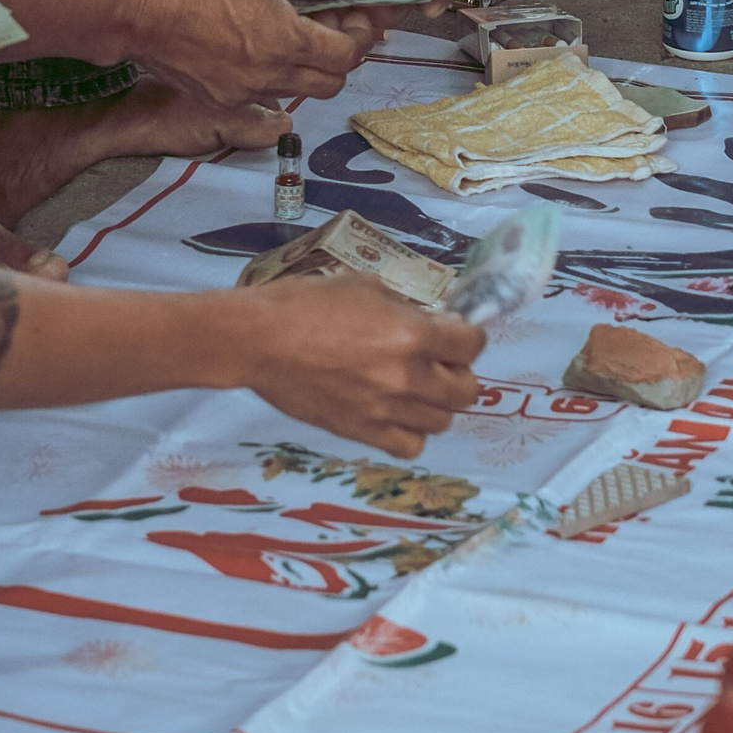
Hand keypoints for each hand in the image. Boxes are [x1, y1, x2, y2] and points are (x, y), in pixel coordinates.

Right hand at [131, 0, 391, 108]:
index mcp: (286, 42)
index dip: (360, 36)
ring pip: (299, 91)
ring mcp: (244, 94)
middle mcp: (270, 76)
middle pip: (331, 82)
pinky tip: (262, 46)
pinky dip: (275, 77)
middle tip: (332, 26)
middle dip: (341, 56)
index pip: (347, 55)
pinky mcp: (222, 100)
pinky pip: (264, 97)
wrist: (139, 10)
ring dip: (309, 67)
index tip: (356, 16)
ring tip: (295, 31)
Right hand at [237, 279, 485, 455]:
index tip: (454, 332)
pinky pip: (410, 446)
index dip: (467, 337)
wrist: (260, 341)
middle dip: (459, 372)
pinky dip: (412, 432)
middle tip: (440, 361)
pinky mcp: (362, 432)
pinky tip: (397, 414)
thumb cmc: (308, 303)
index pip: (472, 345)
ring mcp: (386, 410)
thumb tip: (430, 319)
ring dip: (437, 403)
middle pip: (466, 391)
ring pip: (442, 422)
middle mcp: (408, 377)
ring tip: (417, 388)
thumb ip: (405, 307)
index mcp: (413, 334)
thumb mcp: (366, 286)